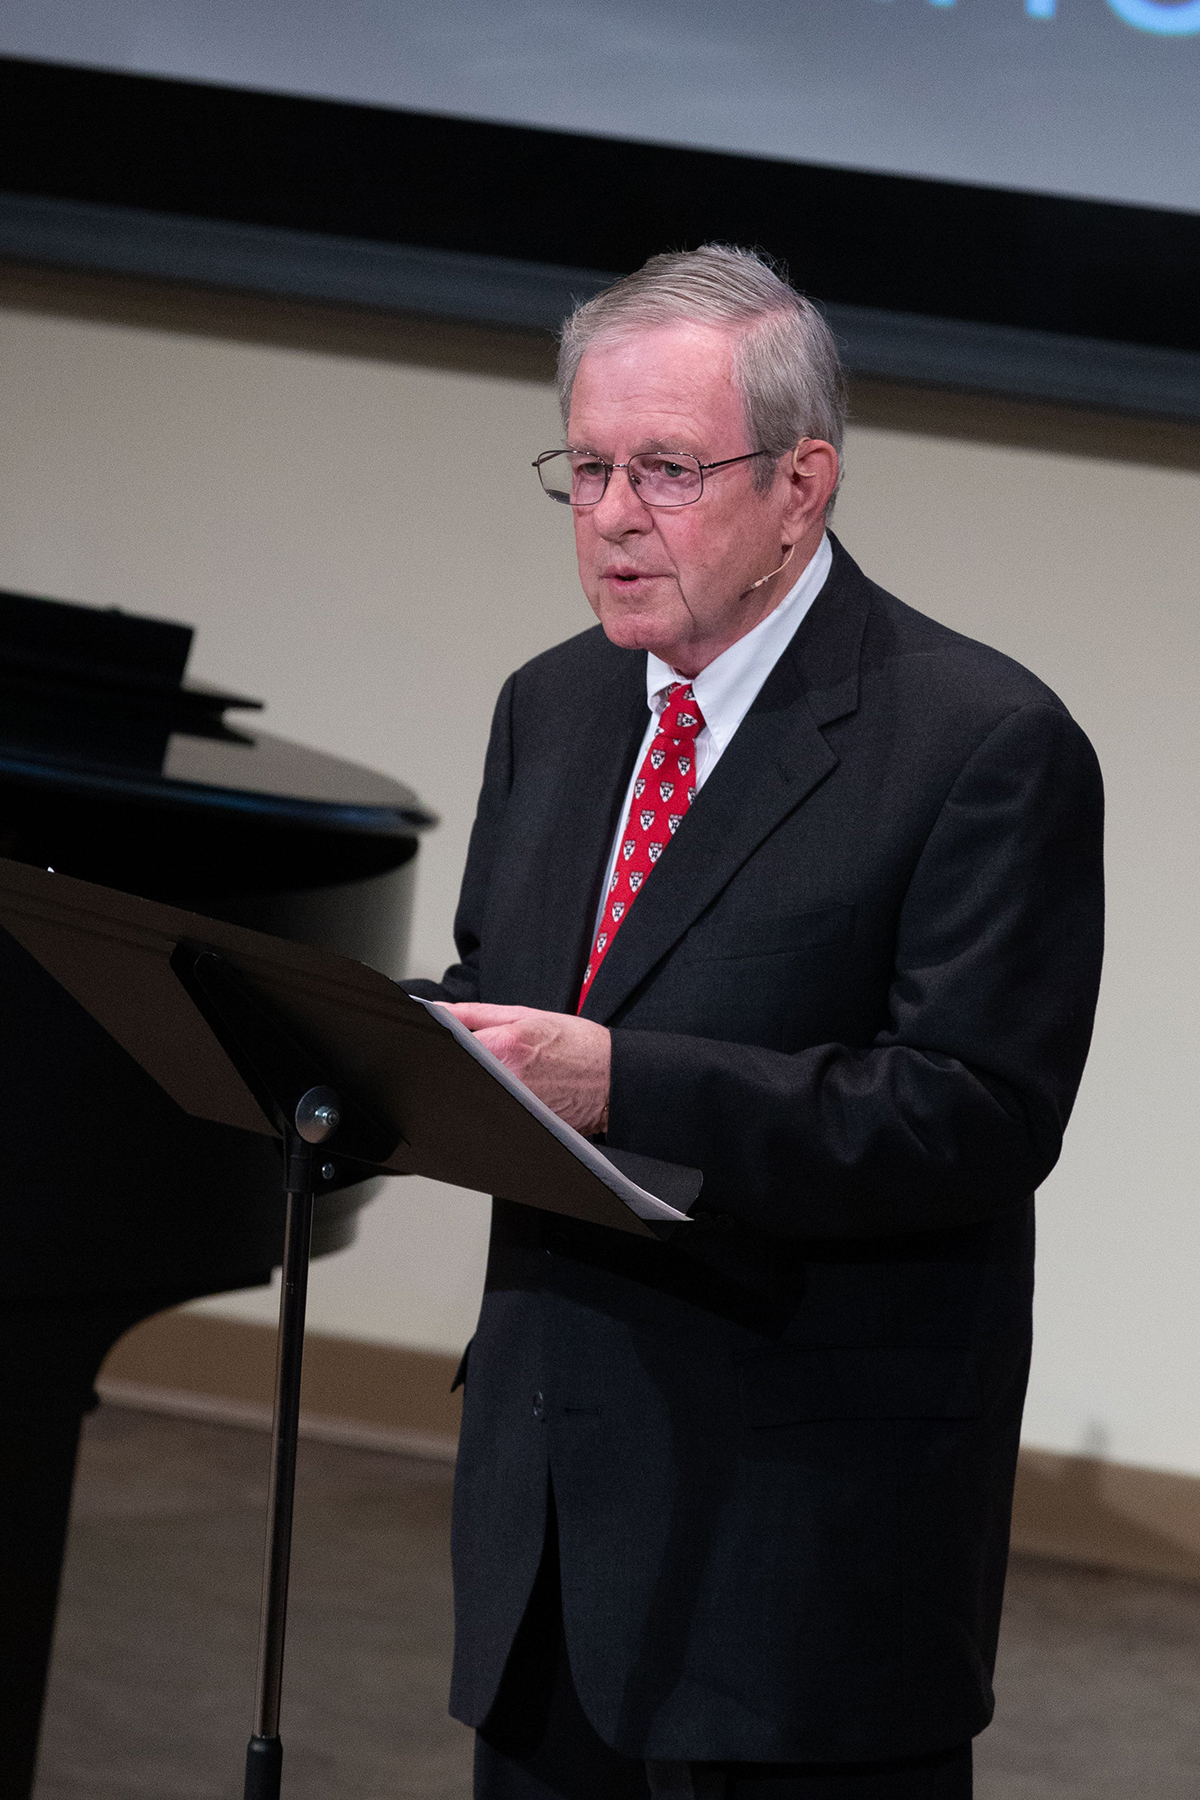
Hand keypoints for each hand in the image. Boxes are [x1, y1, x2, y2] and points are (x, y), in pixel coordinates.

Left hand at [443, 1003, 610, 1135]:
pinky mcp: (518, 1126)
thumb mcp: (527, 1016)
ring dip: (476, 1085)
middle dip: (460, 1066)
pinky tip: (515, 1094)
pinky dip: (493, 1104)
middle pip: (458, 1073)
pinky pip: (490, 1114)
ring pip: (471, 1095)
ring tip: (511, 1076)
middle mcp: (503, 1080)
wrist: (613, 1080)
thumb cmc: (577, 1045)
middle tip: (486, 1061)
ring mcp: (510, 1107)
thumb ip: (476, 1014)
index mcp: (504, 1047)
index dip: (442, 1044)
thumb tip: (439, 1011)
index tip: (444, 1042)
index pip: (449, 1045)